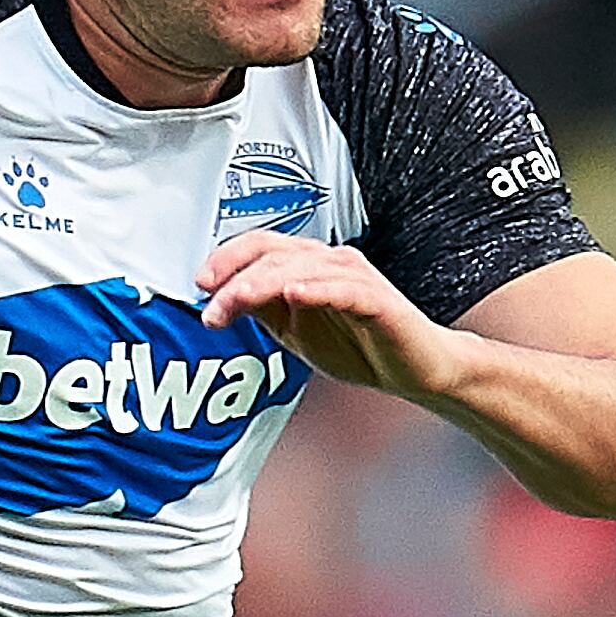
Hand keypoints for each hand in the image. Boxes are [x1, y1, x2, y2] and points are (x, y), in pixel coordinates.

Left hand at [198, 235, 464, 402]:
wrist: (414, 370)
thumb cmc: (361, 346)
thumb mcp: (295, 332)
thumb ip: (263, 310)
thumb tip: (220, 297)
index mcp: (309, 264)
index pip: (262, 246)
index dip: (227, 259)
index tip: (201, 286)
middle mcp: (331, 261)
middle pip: (275, 253)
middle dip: (236, 279)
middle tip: (211, 309)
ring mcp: (356, 277)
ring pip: (302, 268)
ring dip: (263, 284)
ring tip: (237, 301)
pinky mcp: (379, 300)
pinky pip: (344, 289)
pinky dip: (318, 289)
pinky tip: (295, 295)